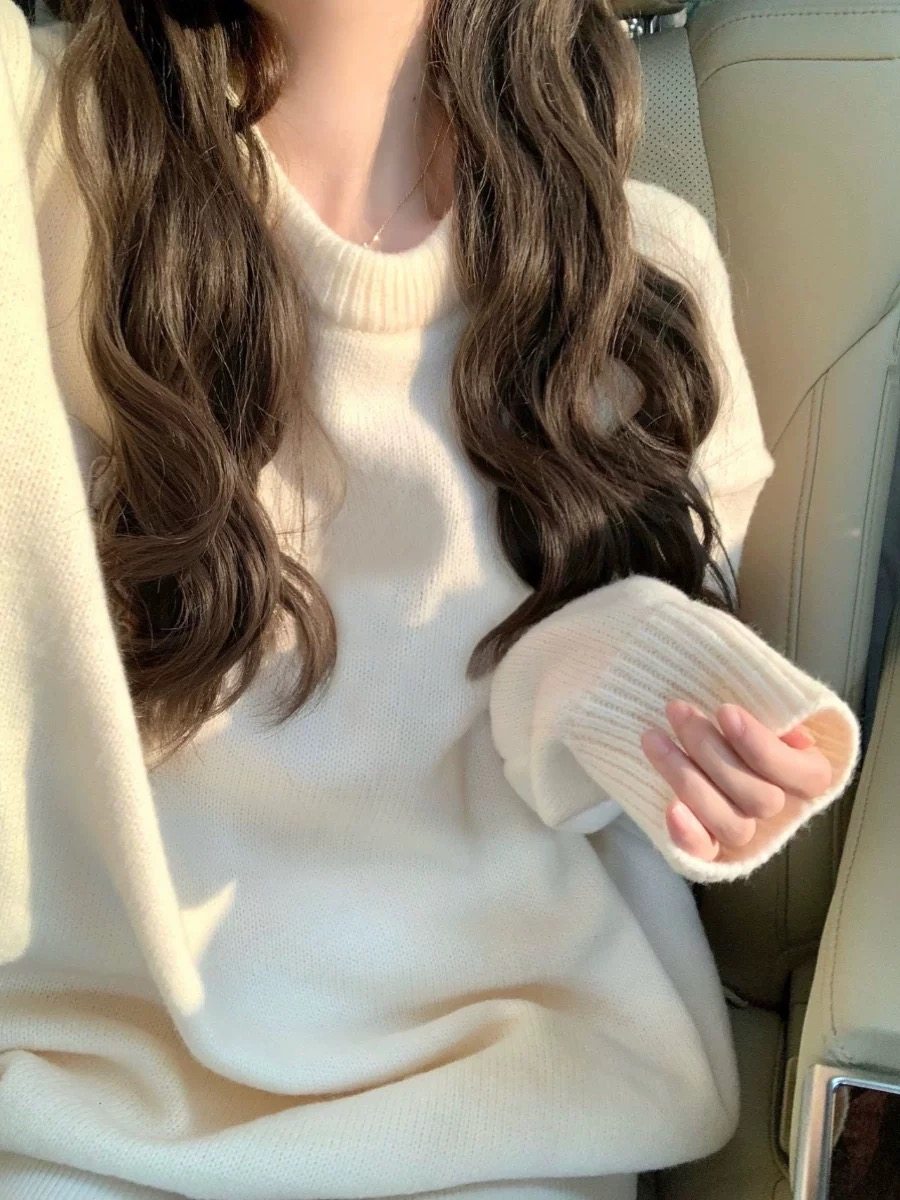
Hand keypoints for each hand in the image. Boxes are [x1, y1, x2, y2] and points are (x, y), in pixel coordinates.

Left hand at [639, 700, 834, 861]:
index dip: (762, 746)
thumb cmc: (741, 721)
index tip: (725, 710)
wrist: (706, 744)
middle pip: (759, 798)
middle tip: (677, 710)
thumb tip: (792, 732)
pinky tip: (670, 807)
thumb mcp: (767, 711)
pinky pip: (705, 854)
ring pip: (731, 823)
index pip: (803, 775)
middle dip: (711, 751)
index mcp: (806, 776)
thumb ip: (781, 717)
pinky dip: (688, 835)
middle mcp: (781, 811)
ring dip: (688, 779)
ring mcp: (747, 834)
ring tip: (653, 738)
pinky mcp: (713, 850)